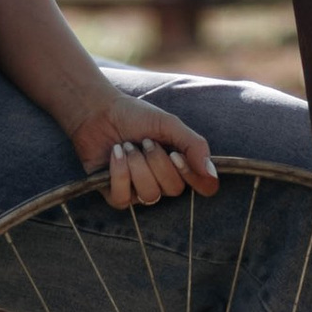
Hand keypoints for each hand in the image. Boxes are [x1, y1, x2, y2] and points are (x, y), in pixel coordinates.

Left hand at [74, 86, 219, 207]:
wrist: (99, 112)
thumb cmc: (135, 117)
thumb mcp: (169, 125)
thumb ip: (194, 145)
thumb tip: (212, 173)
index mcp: (181, 164)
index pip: (204, 187)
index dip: (194, 177)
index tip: (177, 155)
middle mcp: (163, 181)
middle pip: (174, 190)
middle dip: (158, 162)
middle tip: (145, 142)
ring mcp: (139, 190)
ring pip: (150, 195)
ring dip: (137, 166)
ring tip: (127, 146)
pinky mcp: (116, 194)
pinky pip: (124, 198)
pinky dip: (119, 173)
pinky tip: (115, 154)